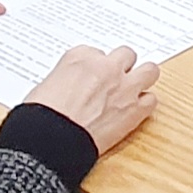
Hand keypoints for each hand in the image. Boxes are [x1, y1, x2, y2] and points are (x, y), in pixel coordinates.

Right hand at [23, 44, 162, 154]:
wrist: (51, 139)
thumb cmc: (41, 116)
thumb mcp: (45, 86)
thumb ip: (66, 80)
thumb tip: (70, 88)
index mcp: (80, 57)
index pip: (95, 53)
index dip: (95, 68)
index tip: (91, 79)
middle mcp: (105, 66)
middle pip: (126, 54)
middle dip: (122, 67)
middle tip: (115, 80)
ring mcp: (123, 86)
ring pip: (149, 70)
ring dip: (143, 78)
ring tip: (134, 90)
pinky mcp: (134, 109)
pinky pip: (152, 100)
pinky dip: (145, 104)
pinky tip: (135, 110)